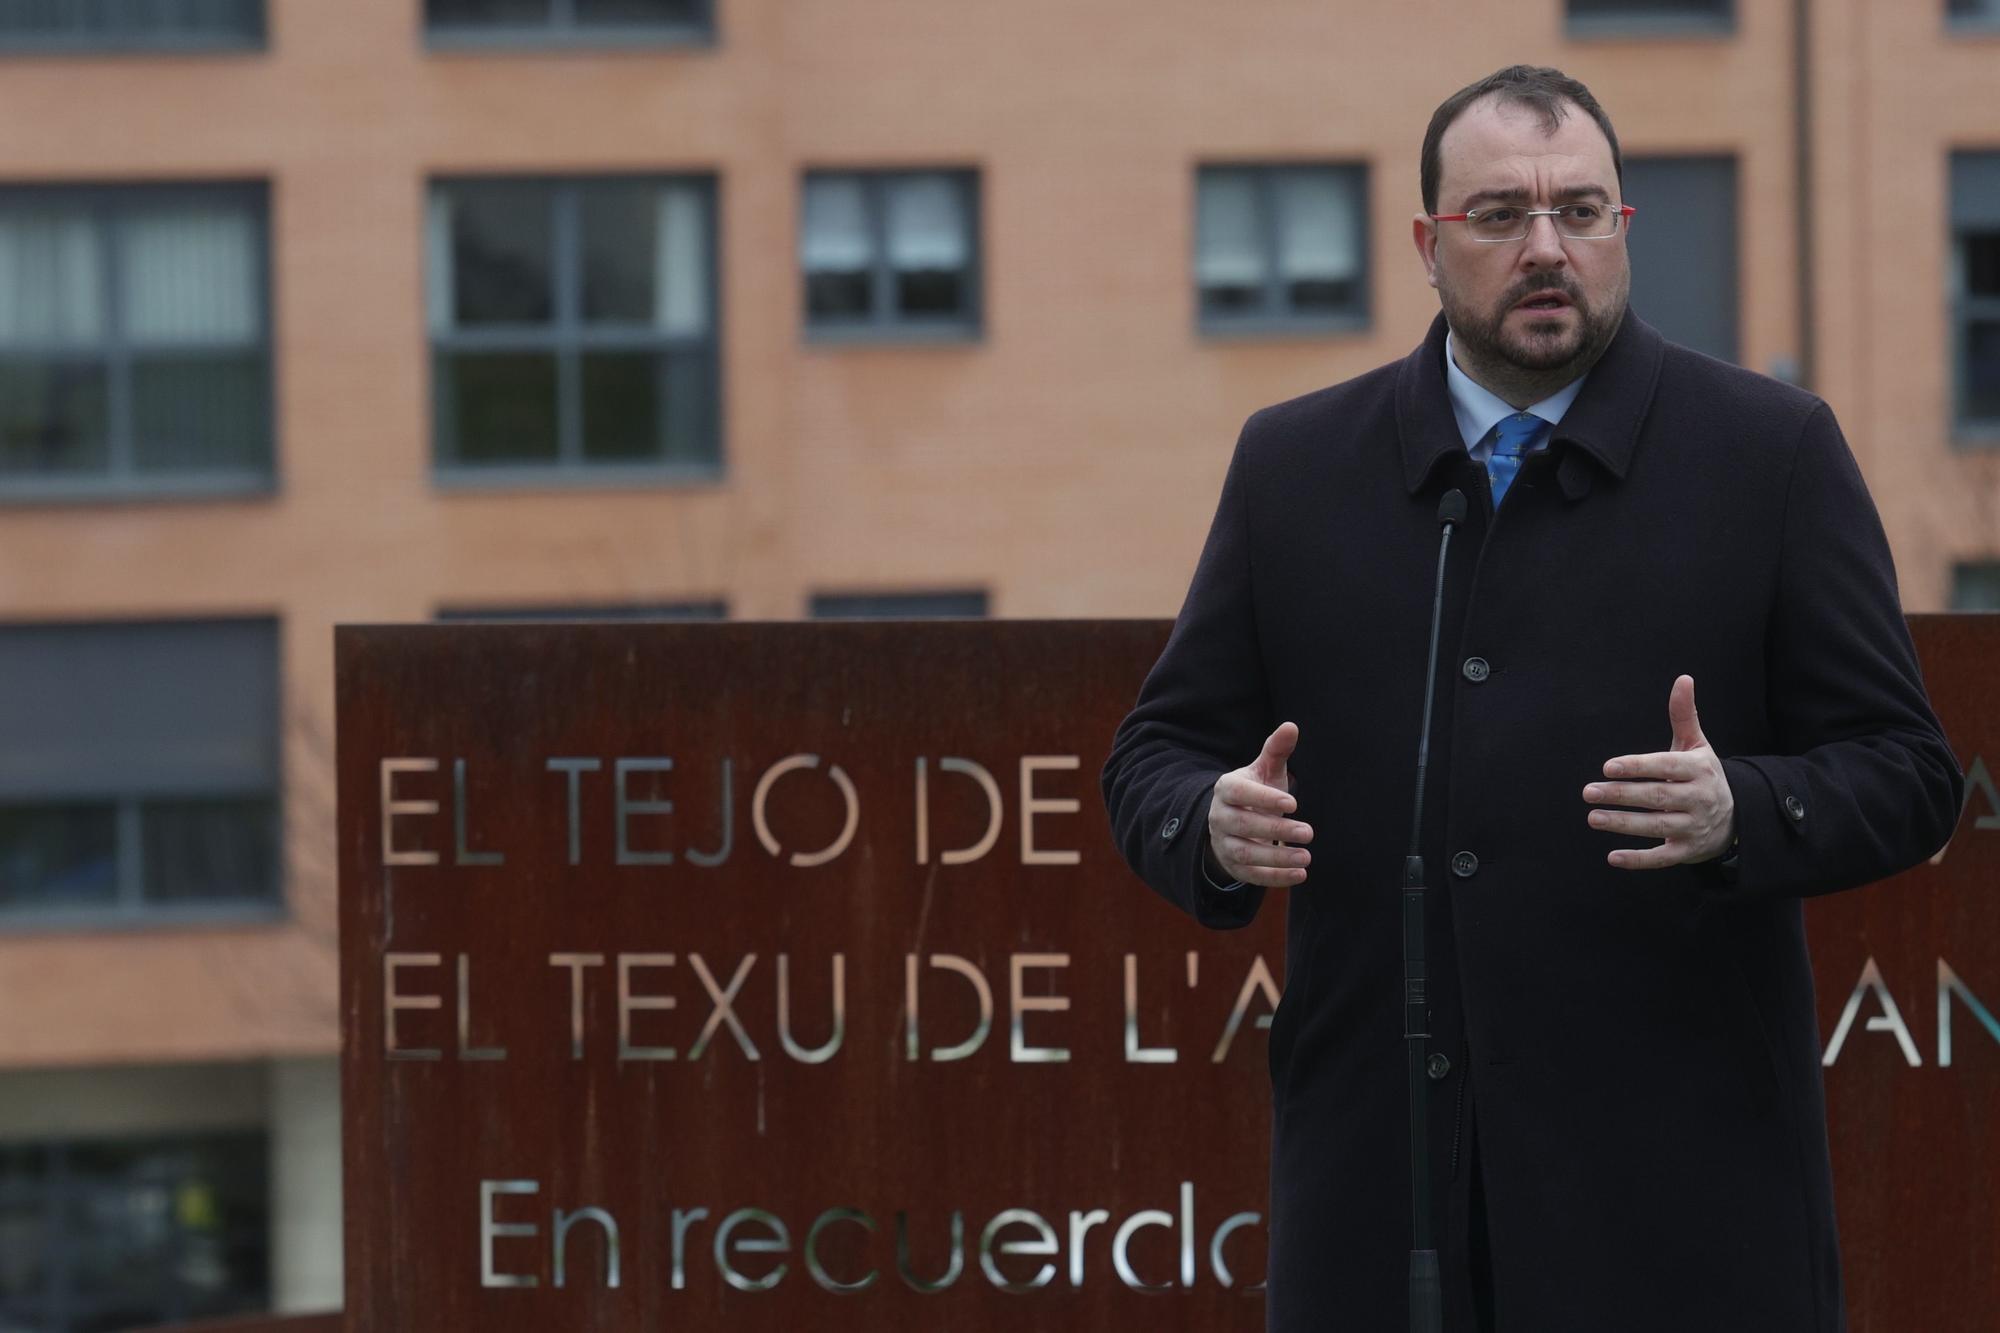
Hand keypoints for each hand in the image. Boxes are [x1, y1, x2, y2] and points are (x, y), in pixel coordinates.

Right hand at [1206, 722, 1314, 886]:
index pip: (1239, 793)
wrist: (1233, 822)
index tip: (1293, 803)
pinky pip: (1251, 875)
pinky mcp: (1233, 866)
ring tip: (1306, 856)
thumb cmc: (1256, 791)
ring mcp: (1224, 843)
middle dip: (1276, 829)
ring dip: (1276, 857)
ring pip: (1246, 853)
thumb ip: (1277, 750)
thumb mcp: (1265, 770)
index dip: (1264, 798)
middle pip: (1243, 825)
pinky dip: (1275, 877)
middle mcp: (1220, 817)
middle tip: (1309, 832)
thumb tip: (1291, 726)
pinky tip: (1300, 875)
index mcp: (1227, 789)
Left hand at [1583, 675, 1735, 869]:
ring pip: (1656, 827)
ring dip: (1623, 824)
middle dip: (1622, 795)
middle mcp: (1699, 798)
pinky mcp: (1688, 851)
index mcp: (1699, 770)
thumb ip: (1684, 715)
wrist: (1737, 817)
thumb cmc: (1703, 775)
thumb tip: (1683, 678)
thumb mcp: (1697, 745)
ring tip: (1593, 817)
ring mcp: (1694, 827)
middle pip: (1657, 797)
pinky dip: (1639, 860)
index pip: (1665, 767)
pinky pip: (1662, 857)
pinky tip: (1613, 857)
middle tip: (1588, 791)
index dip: (1638, 767)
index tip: (1609, 766)